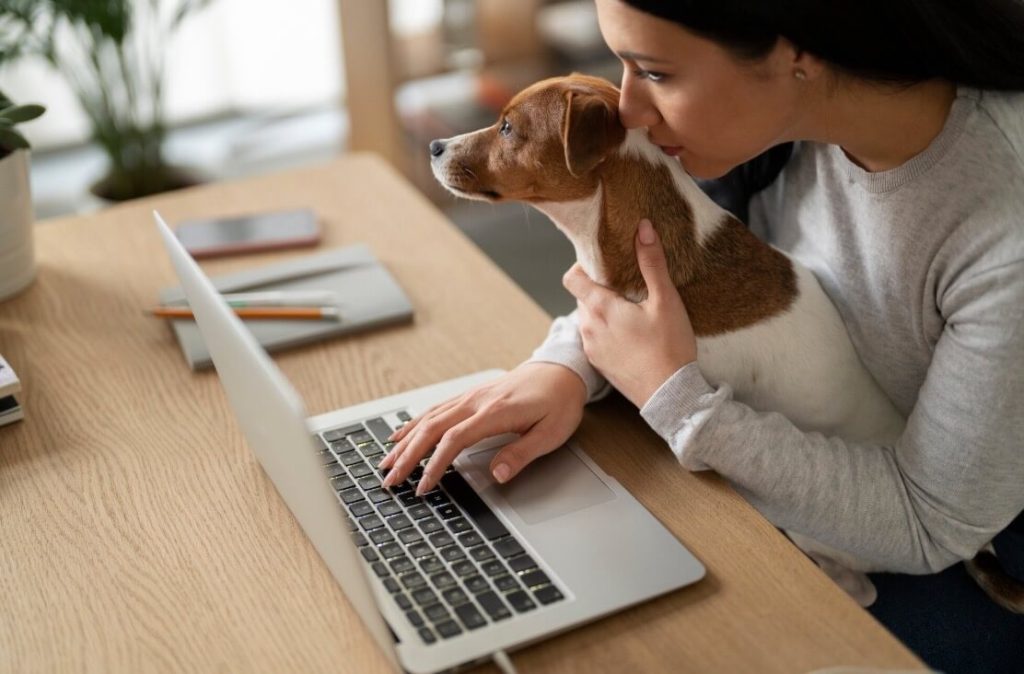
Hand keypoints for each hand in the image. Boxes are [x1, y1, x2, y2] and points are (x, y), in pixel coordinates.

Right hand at [379, 362, 587, 492]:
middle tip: (390, 480)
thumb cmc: (559, 401)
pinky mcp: (470, 396)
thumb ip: (522, 454)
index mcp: (495, 412)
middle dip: (407, 456)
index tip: (422, 485)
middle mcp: (476, 401)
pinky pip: (435, 410)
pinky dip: (414, 424)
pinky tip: (402, 434)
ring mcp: (470, 396)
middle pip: (432, 429)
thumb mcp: (551, 433)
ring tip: (387, 462)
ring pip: (428, 419)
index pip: (454, 440)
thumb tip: (497, 475)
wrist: (561, 370)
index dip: (434, 464)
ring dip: (406, 441)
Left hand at [562, 218, 696, 407]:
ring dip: (603, 311)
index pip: (572, 277)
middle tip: (627, 286)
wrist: (670, 396)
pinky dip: (606, 332)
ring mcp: (591, 348)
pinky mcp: (599, 365)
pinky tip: (631, 335)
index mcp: (599, 307)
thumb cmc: (670, 347)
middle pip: (582, 296)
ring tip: (631, 311)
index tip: (606, 264)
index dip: (585, 267)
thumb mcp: (666, 300)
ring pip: (588, 318)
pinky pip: (594, 339)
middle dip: (599, 288)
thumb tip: (643, 227)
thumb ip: (652, 262)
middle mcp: (588, 327)